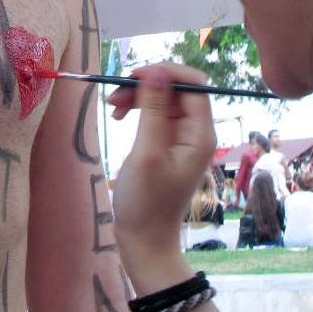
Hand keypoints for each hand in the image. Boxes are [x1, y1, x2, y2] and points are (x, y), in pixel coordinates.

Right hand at [110, 63, 216, 273]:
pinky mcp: (169, 144)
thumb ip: (152, 110)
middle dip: (147, 84)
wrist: (145, 239)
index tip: (133, 76)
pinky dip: (138, 109)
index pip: (193, 84)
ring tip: (112, 107)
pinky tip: (119, 116)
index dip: (165, 73)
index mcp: (200, 133)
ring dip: (138, 96)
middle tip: (115, 94)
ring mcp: (183, 138)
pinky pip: (156, 114)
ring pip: (164, 98)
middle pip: (177, 89)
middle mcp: (196, 131)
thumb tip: (157, 72)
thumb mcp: (146, 152)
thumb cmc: (146, 201)